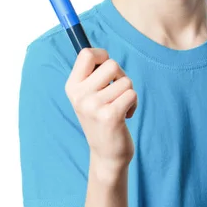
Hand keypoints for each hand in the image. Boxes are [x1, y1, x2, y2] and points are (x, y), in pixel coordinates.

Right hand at [65, 48, 137, 169]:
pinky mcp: (110, 116)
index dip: (103, 55)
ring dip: (128, 93)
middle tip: (116, 93)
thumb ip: (92, 75)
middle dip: (121, 76)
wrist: (106, 154)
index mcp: (72, 87)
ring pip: (126, 81)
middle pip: (112, 64)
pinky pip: (132, 94)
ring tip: (119, 107)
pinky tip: (126, 116)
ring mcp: (93, 106)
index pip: (86, 54)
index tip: (107, 68)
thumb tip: (99, 52)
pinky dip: (134, 104)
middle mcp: (79, 96)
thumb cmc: (102, 117)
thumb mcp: (89, 96)